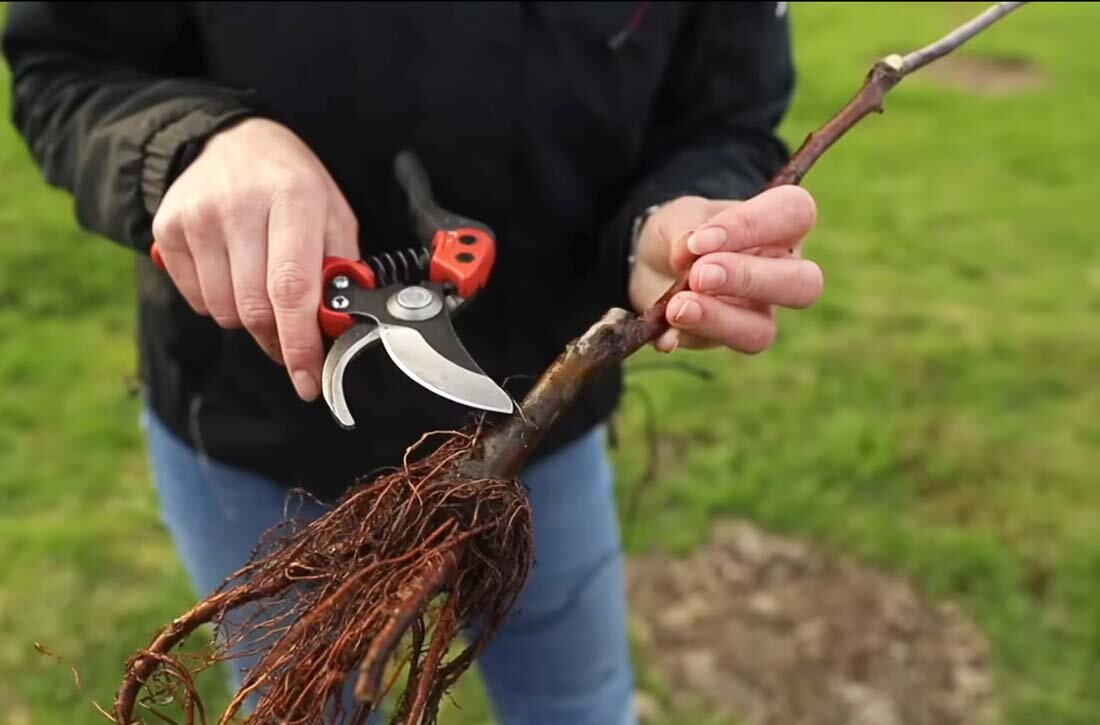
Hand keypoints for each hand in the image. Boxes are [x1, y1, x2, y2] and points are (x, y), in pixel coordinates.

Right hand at [151, 118, 358, 400]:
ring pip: (224, 310)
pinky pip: (197, 299)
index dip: (299, 343)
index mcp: (293, 199)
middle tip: (291, 341)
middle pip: (254, 309)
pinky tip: (233, 274)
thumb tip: (337, 326)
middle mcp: (240, 206)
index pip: (291, 289)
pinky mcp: (168, 228)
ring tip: (262, 289)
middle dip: (277, 339)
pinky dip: (220, 303)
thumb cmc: (293, 186)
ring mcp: (198, 217)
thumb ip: (340, 269)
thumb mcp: (333, 215)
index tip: (308, 380)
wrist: (234, 142)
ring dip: (249, 320)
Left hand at [628, 186, 822, 353]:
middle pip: (804, 283)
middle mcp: (783, 271)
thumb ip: (685, 230)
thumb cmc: (681, 231)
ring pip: (764, 330)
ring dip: (718, 318)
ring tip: (677, 307)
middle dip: (748, 279)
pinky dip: (686, 339)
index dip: (752, 225)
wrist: (651, 262)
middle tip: (698, 276)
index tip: (700, 240)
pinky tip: (664, 335)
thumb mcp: (677, 216)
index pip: (795, 213)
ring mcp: (760, 312)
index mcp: (780, 224)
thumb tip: (687, 253)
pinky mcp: (730, 339)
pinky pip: (721, 348)